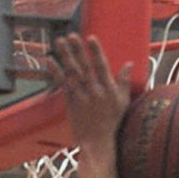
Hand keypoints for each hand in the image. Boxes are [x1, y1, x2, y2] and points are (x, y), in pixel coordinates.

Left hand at [47, 32, 132, 151]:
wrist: (96, 142)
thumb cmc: (111, 122)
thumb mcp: (123, 102)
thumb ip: (125, 82)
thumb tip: (129, 64)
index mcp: (108, 90)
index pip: (102, 66)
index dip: (96, 51)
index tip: (91, 38)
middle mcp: (94, 92)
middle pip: (84, 67)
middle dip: (78, 50)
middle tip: (71, 35)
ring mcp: (81, 97)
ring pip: (72, 73)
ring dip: (65, 56)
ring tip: (59, 42)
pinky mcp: (70, 102)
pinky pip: (62, 84)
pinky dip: (55, 72)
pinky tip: (49, 60)